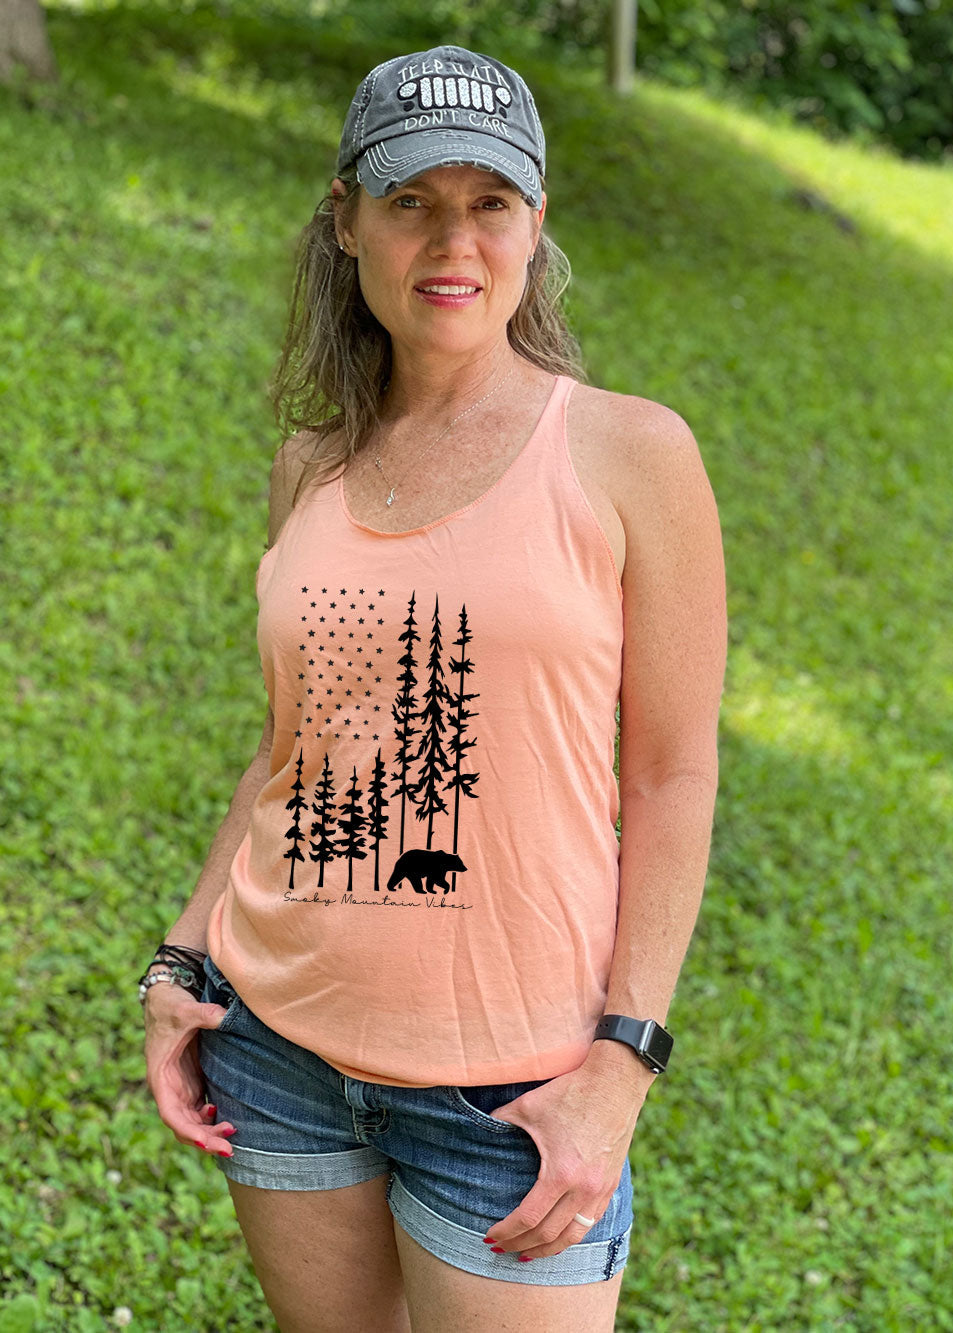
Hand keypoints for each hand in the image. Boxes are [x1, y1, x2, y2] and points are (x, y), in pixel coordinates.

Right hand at [143, 982, 235, 1156]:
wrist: (167, 997)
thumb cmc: (171, 1005)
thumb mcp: (186, 1009)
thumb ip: (204, 1014)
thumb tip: (224, 1016)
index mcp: (160, 1077)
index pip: (171, 1114)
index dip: (187, 1130)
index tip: (206, 1142)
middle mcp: (168, 1088)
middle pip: (184, 1124)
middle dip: (204, 1139)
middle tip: (229, 1148)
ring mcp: (180, 1086)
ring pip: (192, 1121)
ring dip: (209, 1132)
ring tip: (232, 1136)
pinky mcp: (191, 1081)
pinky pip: (200, 1109)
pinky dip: (211, 1119)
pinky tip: (226, 1119)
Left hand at [482, 1044, 652, 1260]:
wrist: (615, 1080)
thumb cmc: (570, 1091)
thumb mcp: (527, 1105)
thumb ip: (500, 1122)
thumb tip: (479, 1130)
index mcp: (561, 1173)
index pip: (528, 1218)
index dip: (506, 1232)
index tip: (490, 1237)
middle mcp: (584, 1188)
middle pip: (549, 1234)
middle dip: (521, 1246)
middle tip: (502, 1250)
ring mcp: (601, 1189)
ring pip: (574, 1235)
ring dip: (549, 1249)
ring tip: (528, 1254)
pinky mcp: (612, 1183)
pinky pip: (591, 1221)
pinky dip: (572, 1234)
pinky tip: (560, 1235)